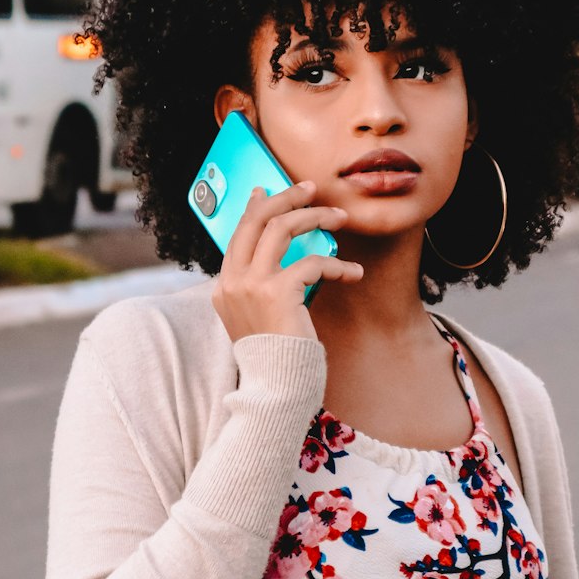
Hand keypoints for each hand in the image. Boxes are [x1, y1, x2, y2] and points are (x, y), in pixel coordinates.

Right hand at [212, 181, 362, 342]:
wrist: (275, 390)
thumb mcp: (258, 317)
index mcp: (225, 285)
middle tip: (311, 189)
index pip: (238, 233)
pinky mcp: (278, 293)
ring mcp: (252, 285)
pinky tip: (353, 272)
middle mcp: (233, 281)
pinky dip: (338, 265)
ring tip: (340, 217)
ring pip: (282, 228)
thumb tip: (277, 253)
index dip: (256, 207)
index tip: (268, 190)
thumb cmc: (275, 356)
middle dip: (286, 197)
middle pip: (257, 219)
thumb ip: (259, 286)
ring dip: (316, 216)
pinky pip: (313, 262)